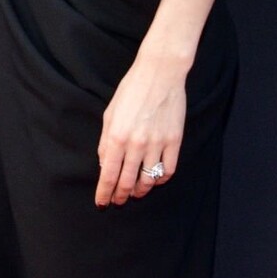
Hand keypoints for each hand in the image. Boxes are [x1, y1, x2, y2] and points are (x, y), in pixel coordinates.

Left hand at [96, 54, 186, 207]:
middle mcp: (137, 144)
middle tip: (118, 201)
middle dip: (121, 196)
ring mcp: (158, 143)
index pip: (109, 175)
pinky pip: (168, 170)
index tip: (102, 203)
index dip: (104, 193)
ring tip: (135, 193)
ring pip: (148, 180)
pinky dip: (160, 180)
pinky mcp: (174, 140)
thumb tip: (105, 166)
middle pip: (128, 182)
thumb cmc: (131, 90)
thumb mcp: (110, 114)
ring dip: (140, 191)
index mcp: (117, 136)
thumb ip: (106, 142)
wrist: (160, 73)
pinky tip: (154, 180)